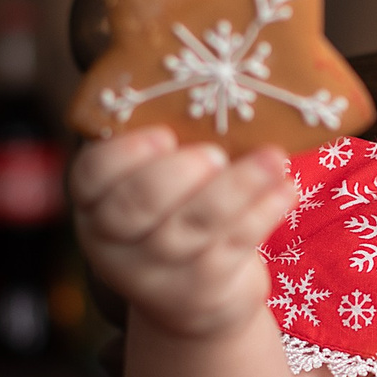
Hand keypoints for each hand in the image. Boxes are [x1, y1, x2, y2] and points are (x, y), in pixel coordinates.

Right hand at [70, 129, 297, 338]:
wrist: (191, 296)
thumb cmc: (172, 213)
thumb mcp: (155, 183)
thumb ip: (167, 145)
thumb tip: (218, 81)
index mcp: (94, 203)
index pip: (91, 176)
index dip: (124, 154)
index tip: (163, 134)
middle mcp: (115, 243)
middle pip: (138, 207)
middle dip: (179, 174)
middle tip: (215, 153)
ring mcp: (157, 274)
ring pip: (195, 226)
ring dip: (239, 186)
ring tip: (273, 158)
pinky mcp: (202, 290)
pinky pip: (234, 245)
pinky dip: (264, 212)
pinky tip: (286, 189)